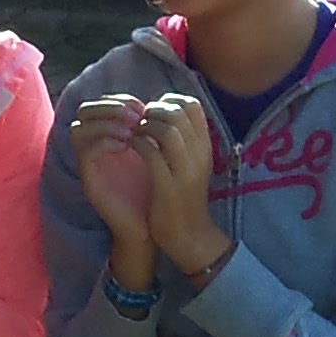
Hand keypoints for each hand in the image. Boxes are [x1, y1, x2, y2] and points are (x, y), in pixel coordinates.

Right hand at [70, 94, 159, 265]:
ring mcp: (88, 162)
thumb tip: (157, 104)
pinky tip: (125, 147)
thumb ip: (150, 128)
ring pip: (79, 128)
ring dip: (106, 124)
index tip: (143, 108)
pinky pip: (84, 151)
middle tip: (135, 117)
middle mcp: (93, 145)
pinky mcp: (87, 178)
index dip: (121, 100)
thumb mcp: (156, 151)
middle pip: (84, 110)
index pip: (102, 103)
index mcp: (108, 135)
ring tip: (131, 132)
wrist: (150, 224)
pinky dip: (103, 143)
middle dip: (110, 107)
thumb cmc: (154, 187)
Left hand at [137, 94, 229, 278]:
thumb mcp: (191, 163)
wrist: (188, 235)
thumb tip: (163, 112)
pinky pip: (152, 154)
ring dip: (146, 127)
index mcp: (205, 146)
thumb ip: (182, 139)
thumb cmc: (184, 196)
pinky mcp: (168, 186)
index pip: (192, 106)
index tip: (153, 111)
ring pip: (168, 131)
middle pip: (179, 113)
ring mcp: (186, 170)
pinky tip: (130, 147)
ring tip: (135, 133)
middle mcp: (199, 154)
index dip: (168, 101)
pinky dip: (138, 145)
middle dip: (154, 111)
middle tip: (140, 121)